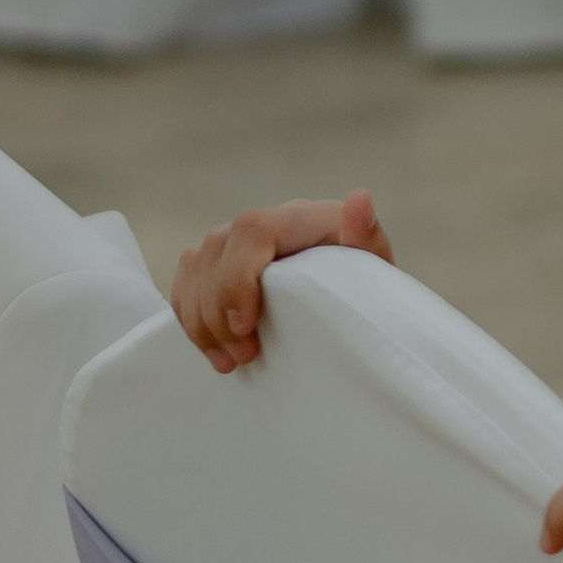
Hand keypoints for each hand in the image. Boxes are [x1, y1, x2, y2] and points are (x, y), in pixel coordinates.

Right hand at [171, 190, 393, 370]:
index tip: (245, 325)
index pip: (252, 230)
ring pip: (196, 266)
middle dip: (218, 309)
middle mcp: (265, 223)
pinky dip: (190, 316)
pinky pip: (187, 280)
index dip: (237, 275)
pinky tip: (211, 349)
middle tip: (243, 356)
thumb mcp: (375, 264)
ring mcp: (238, 242)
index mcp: (301, 218)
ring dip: (201, 319)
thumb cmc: (368, 284)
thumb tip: (360, 199)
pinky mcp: (221, 264)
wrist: (359, 299)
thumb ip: (366, 234)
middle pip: (216, 250)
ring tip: (228, 362)